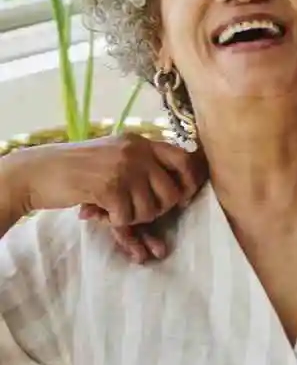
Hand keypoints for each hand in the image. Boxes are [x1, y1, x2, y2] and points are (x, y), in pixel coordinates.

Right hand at [3, 134, 205, 262]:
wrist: (38, 171)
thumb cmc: (78, 168)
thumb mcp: (116, 155)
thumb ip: (145, 165)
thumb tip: (184, 190)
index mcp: (142, 142)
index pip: (184, 160)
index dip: (190, 183)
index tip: (183, 199)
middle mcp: (137, 151)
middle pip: (172, 192)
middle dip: (157, 210)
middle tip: (135, 210)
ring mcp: (124, 168)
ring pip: (150, 209)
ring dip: (133, 218)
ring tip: (112, 209)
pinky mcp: (109, 187)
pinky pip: (127, 217)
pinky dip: (114, 222)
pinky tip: (98, 212)